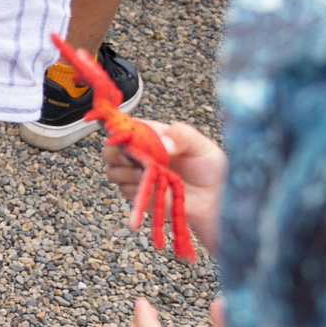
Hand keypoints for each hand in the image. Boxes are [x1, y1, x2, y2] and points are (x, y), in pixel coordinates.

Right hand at [101, 119, 222, 252]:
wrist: (215, 199)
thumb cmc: (211, 169)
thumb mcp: (201, 144)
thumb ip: (182, 135)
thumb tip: (162, 143)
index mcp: (153, 136)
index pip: (126, 127)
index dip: (121, 130)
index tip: (127, 136)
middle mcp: (141, 154)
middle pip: (110, 148)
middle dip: (116, 152)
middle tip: (132, 157)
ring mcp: (138, 175)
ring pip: (112, 170)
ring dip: (126, 172)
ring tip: (148, 174)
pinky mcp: (140, 195)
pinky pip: (125, 190)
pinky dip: (136, 188)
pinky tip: (152, 187)